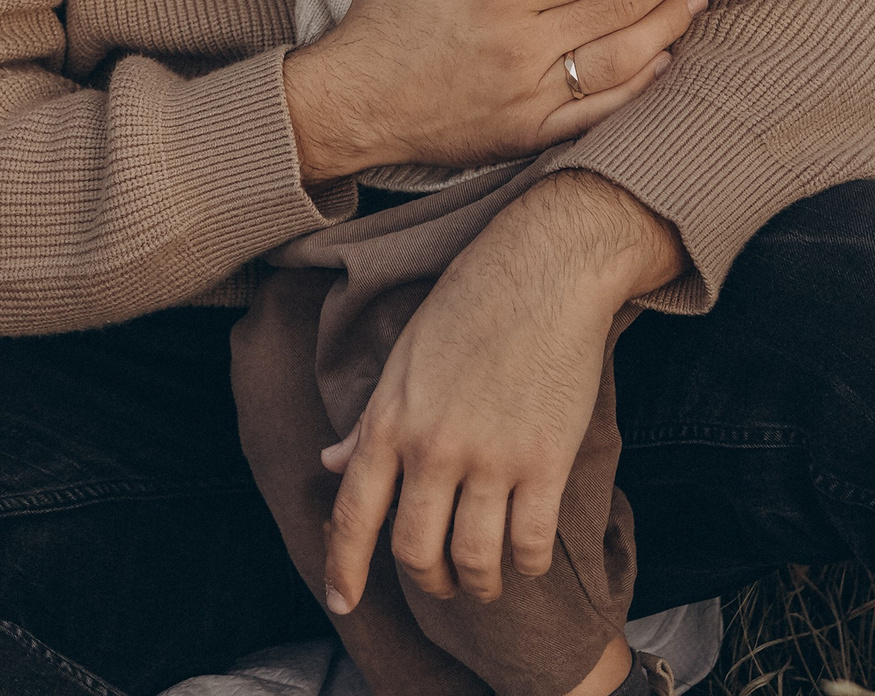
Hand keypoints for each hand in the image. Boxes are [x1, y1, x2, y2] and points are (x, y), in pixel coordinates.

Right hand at [281, 0, 704, 182]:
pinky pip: (598, 112)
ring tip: (696, 0)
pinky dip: (638, 87)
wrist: (350, 104)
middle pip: (614, 9)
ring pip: (619, 61)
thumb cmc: (379, 23)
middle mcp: (522, 50)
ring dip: (666, 29)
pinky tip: (664, 61)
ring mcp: (529, 97)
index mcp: (496, 0)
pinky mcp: (529, 133)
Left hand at [319, 172, 681, 613]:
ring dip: (478, 585)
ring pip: (475, 560)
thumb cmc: (467, 306)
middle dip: (427, 583)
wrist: (541, 271)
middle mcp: (433, 448)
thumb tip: (329, 464)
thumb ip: (368, 422)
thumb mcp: (401, 360)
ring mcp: (490, 459)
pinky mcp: (545, 462)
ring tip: (484, 582)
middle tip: (440, 585)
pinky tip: (525, 559)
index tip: (342, 603)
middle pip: (417, 553)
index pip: (354, 514)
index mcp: (390, 421)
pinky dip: (526, 566)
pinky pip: (530, 544)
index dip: (343, 569)